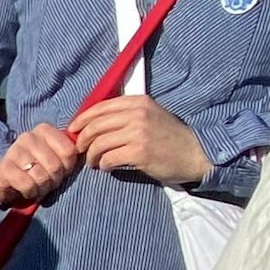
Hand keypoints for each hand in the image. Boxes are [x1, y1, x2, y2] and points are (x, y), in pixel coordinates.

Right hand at [0, 123, 81, 206]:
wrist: (3, 177)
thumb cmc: (35, 168)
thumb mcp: (54, 157)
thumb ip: (68, 152)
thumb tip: (86, 152)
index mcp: (43, 130)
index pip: (69, 151)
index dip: (68, 167)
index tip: (60, 170)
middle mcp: (27, 137)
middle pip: (55, 166)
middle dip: (54, 180)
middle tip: (47, 182)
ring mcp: (14, 151)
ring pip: (42, 177)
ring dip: (42, 188)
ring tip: (37, 187)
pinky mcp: (4, 168)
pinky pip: (28, 185)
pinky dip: (30, 193)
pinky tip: (26, 190)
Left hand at [71, 95, 210, 184]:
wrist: (196, 154)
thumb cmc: (170, 137)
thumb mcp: (150, 115)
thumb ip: (126, 114)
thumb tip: (92, 122)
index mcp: (138, 102)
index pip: (99, 107)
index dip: (82, 119)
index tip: (73, 130)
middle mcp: (137, 114)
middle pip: (95, 126)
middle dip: (82, 139)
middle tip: (80, 150)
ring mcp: (138, 132)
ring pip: (99, 143)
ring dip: (91, 155)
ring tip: (93, 162)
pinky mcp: (139, 152)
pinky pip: (108, 158)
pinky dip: (103, 164)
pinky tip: (106, 167)